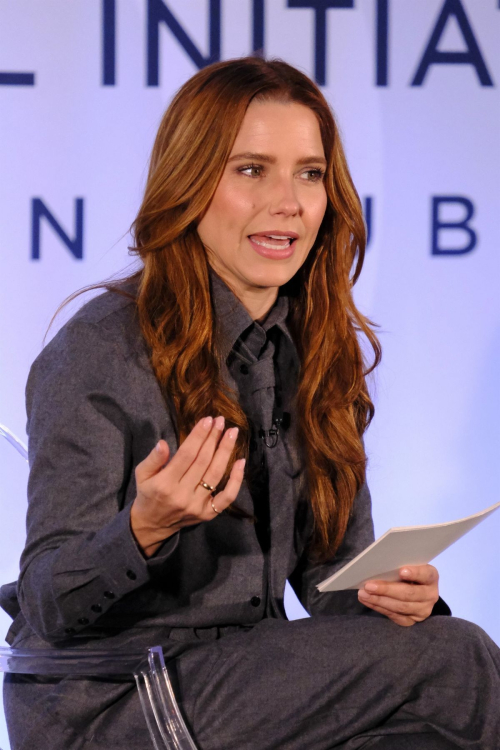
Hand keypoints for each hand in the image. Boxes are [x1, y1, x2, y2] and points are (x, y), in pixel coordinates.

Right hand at [130, 416, 244, 555]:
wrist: (152, 525)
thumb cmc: (148, 493)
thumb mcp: (142, 474)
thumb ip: (153, 459)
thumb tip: (162, 443)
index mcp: (165, 483)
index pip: (186, 454)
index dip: (199, 436)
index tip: (207, 419)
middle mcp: (182, 495)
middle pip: (203, 461)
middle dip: (213, 438)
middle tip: (221, 421)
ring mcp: (197, 506)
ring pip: (216, 474)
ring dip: (226, 451)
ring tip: (232, 433)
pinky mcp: (208, 514)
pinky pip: (227, 497)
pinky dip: (236, 480)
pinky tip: (241, 461)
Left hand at [357, 565, 439, 626]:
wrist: (416, 590)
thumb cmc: (408, 573)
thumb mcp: (408, 565)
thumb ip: (398, 565)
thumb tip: (376, 565)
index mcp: (431, 577)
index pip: (426, 574)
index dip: (414, 573)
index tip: (401, 571)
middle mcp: (430, 595)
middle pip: (409, 593)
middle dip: (387, 589)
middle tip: (369, 586)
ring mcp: (423, 610)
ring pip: (401, 607)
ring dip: (379, 600)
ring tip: (363, 594)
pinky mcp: (413, 620)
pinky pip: (395, 616)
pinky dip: (379, 608)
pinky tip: (368, 601)